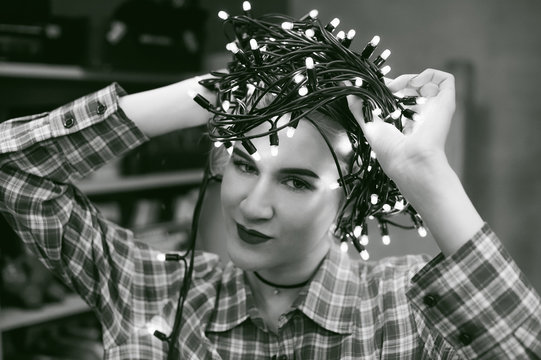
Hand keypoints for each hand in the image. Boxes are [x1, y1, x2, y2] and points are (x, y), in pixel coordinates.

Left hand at [347, 69, 455, 183]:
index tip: (376, 83)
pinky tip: (414, 84)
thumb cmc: (389, 149)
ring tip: (396, 88)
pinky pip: (444, 79)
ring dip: (409, 78)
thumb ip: (357, 105)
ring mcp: (435, 108)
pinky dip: (428, 75)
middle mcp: (421, 114)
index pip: (399, 97)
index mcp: (405, 122)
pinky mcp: (447, 102)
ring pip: (426, 81)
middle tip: (385, 85)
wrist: (410, 160)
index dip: (388, 87)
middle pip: (412, 87)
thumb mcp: (368, 124)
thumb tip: (347, 85)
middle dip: (397, 81)